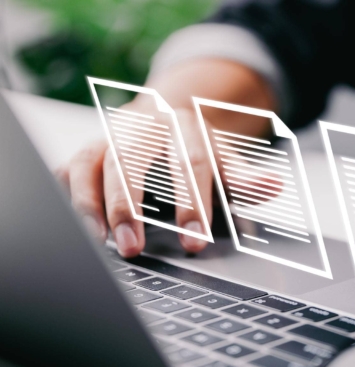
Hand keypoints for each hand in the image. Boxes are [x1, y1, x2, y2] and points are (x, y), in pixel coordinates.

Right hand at [56, 102, 277, 256]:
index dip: (192, 204)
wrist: (167, 115)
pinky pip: (66, 167)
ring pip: (90, 163)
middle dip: (129, 205)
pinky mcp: (86, 147)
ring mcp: (110, 135)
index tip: (193, 244)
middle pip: (130, 161)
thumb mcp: (226, 159)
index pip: (190, 165)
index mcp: (185, 128)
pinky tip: (69, 224)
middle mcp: (143, 127)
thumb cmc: (197, 147)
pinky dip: (64, 194)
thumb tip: (275, 186)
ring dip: (88, 202)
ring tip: (96, 240)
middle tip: (133, 248)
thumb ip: (245, 179)